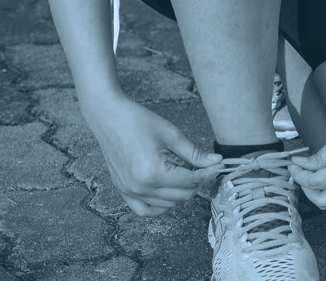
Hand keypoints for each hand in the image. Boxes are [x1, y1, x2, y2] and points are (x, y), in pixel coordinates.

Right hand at [81, 95, 222, 215]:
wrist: (107, 115)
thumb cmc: (137, 121)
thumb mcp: (171, 135)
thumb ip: (195, 153)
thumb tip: (217, 162)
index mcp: (153, 172)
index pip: (191, 181)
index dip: (208, 173)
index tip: (217, 166)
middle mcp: (141, 187)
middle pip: (183, 195)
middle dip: (197, 182)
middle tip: (203, 167)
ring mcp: (130, 191)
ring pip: (168, 204)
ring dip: (181, 191)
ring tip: (183, 172)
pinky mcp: (123, 190)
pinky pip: (145, 210)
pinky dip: (160, 205)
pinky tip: (168, 192)